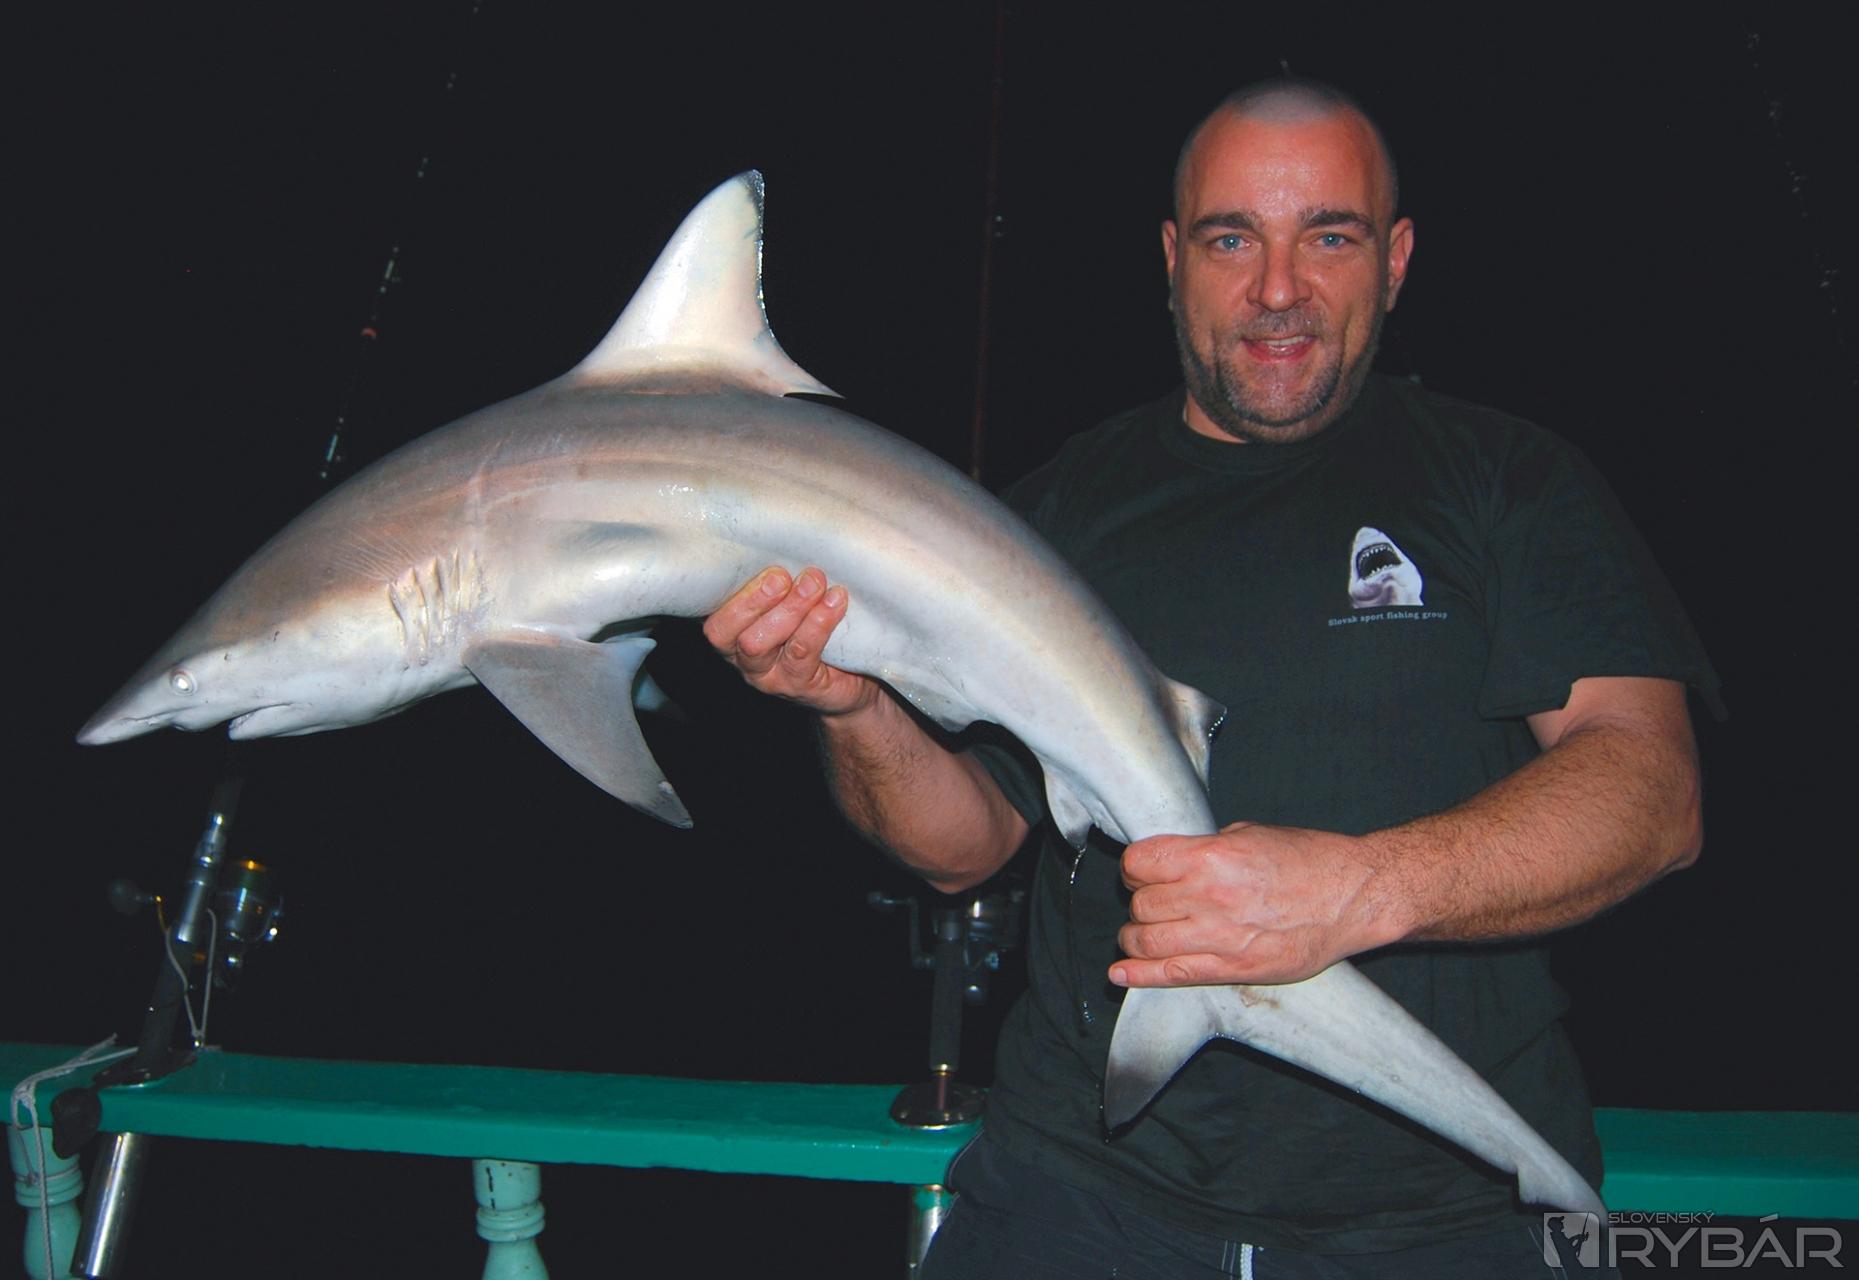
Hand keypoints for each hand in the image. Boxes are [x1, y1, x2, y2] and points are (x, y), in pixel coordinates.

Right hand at [702, 566, 879, 716]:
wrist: (857, 677)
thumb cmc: (818, 623)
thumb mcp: (793, 595)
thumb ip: (782, 574)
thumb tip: (787, 526)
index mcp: (731, 628)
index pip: (708, 612)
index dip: (724, 589)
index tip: (751, 558)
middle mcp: (740, 654)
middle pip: (724, 632)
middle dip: (753, 599)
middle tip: (782, 576)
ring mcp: (766, 675)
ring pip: (759, 644)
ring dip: (788, 609)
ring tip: (814, 583)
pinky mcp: (797, 685)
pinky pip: (801, 654)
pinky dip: (818, 624)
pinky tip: (835, 602)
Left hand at [1110, 822, 1398, 987]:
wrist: (1353, 896)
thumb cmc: (1309, 860)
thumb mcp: (1249, 835)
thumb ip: (1203, 850)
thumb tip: (1170, 863)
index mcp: (1210, 857)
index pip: (1139, 863)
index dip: (1134, 868)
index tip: (1139, 872)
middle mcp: (1209, 897)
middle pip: (1141, 904)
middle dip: (1140, 902)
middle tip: (1151, 903)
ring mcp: (1219, 937)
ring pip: (1146, 941)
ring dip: (1135, 938)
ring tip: (1140, 934)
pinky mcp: (1233, 969)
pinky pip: (1171, 975)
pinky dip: (1139, 976)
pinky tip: (1120, 974)